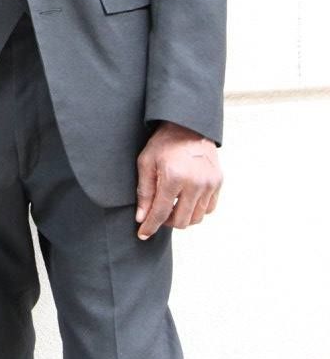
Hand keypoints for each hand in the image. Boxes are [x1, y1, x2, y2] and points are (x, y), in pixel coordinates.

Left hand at [135, 122, 221, 240]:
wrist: (188, 125)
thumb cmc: (164, 142)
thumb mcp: (146, 162)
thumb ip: (144, 191)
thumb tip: (141, 217)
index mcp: (173, 176)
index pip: (161, 212)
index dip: (150, 226)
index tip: (142, 234)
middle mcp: (195, 183)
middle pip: (181, 221)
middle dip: (167, 222)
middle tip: (158, 213)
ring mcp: (209, 183)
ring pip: (196, 218)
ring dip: (182, 217)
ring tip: (171, 206)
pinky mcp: (218, 182)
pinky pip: (209, 209)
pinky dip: (196, 210)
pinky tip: (186, 201)